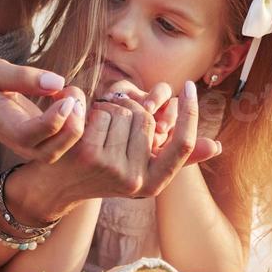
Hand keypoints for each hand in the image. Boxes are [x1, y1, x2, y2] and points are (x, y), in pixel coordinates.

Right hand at [0, 57, 85, 163]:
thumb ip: (21, 76)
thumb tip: (57, 82)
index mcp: (4, 126)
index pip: (29, 135)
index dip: (52, 120)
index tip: (65, 98)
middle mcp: (21, 144)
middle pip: (51, 151)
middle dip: (72, 124)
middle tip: (72, 94)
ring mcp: (34, 148)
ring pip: (64, 150)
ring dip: (78, 122)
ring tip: (72, 95)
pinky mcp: (46, 144)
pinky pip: (68, 142)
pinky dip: (77, 122)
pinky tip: (69, 100)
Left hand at [17, 81, 220, 218]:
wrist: (53, 184)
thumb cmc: (102, 170)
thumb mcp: (141, 167)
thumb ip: (176, 155)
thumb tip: (217, 146)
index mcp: (152, 184)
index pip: (183, 146)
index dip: (189, 114)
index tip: (189, 87)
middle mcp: (135, 181)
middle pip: (149, 120)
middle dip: (134, 110)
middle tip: (117, 117)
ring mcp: (112, 169)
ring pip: (127, 113)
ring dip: (112, 109)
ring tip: (99, 125)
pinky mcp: (90, 155)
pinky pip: (106, 112)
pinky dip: (95, 109)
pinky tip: (84, 122)